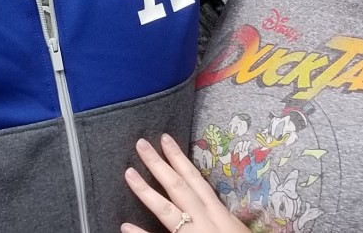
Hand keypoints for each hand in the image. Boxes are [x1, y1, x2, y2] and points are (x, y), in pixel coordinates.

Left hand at [121, 134, 251, 232]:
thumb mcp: (237, 229)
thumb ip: (228, 216)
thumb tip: (223, 204)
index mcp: (217, 212)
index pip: (196, 180)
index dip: (179, 159)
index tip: (165, 139)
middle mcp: (204, 220)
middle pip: (178, 188)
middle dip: (159, 165)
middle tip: (140, 143)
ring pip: (167, 211)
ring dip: (146, 191)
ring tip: (128, 173)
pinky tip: (125, 225)